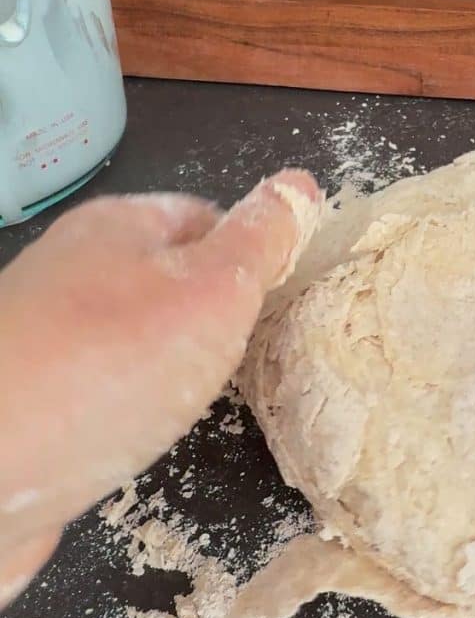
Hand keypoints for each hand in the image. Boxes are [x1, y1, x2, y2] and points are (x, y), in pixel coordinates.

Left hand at [0, 170, 319, 603]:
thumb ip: (260, 241)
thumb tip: (301, 183)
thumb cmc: (110, 366)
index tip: (284, 302)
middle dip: (217, 317)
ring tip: (205, 399)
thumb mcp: (212, 292)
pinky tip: (148, 433)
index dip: (253, 254)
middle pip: (170, 279)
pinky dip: (136, 405)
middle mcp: (74, 270)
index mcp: (117, 227)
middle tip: (256, 358)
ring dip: (176, 365)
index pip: (207, 216)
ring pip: (138, 337)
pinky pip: (105, 387)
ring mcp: (45, 337)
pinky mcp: (31, 400)